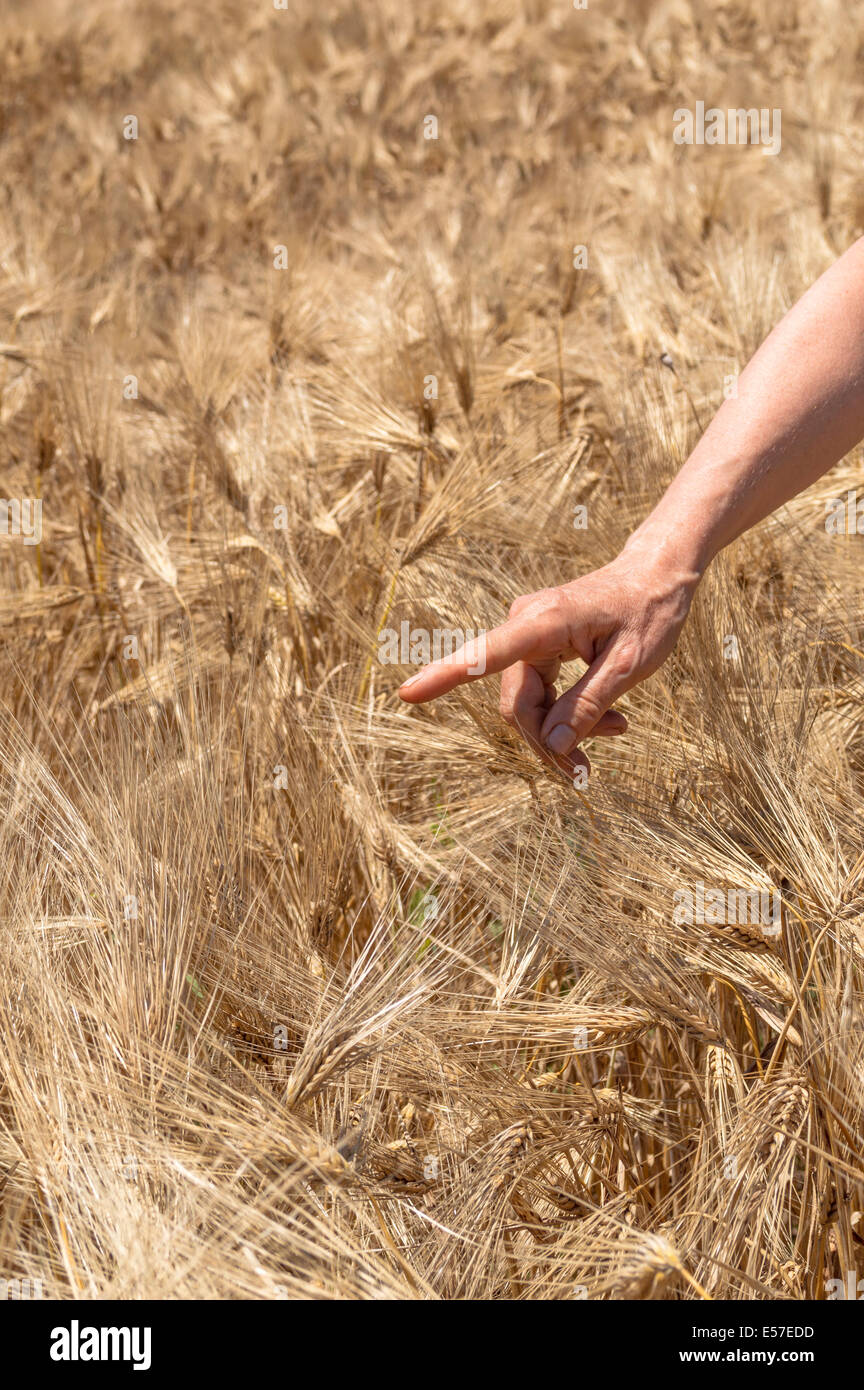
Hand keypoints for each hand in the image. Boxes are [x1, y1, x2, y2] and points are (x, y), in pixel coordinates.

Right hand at [397, 552, 698, 778]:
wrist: (657, 574)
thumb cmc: (648, 613)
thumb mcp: (629, 666)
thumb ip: (588, 706)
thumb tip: (552, 746)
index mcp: (543, 622)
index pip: (484, 655)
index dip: (443, 677)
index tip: (406, 694)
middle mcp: (525, 625)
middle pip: (516, 702)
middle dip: (547, 740)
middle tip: (585, 772)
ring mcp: (529, 635)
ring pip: (527, 702)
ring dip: (562, 728)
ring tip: (618, 730)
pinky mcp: (538, 645)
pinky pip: (540, 691)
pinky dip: (567, 711)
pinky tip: (611, 722)